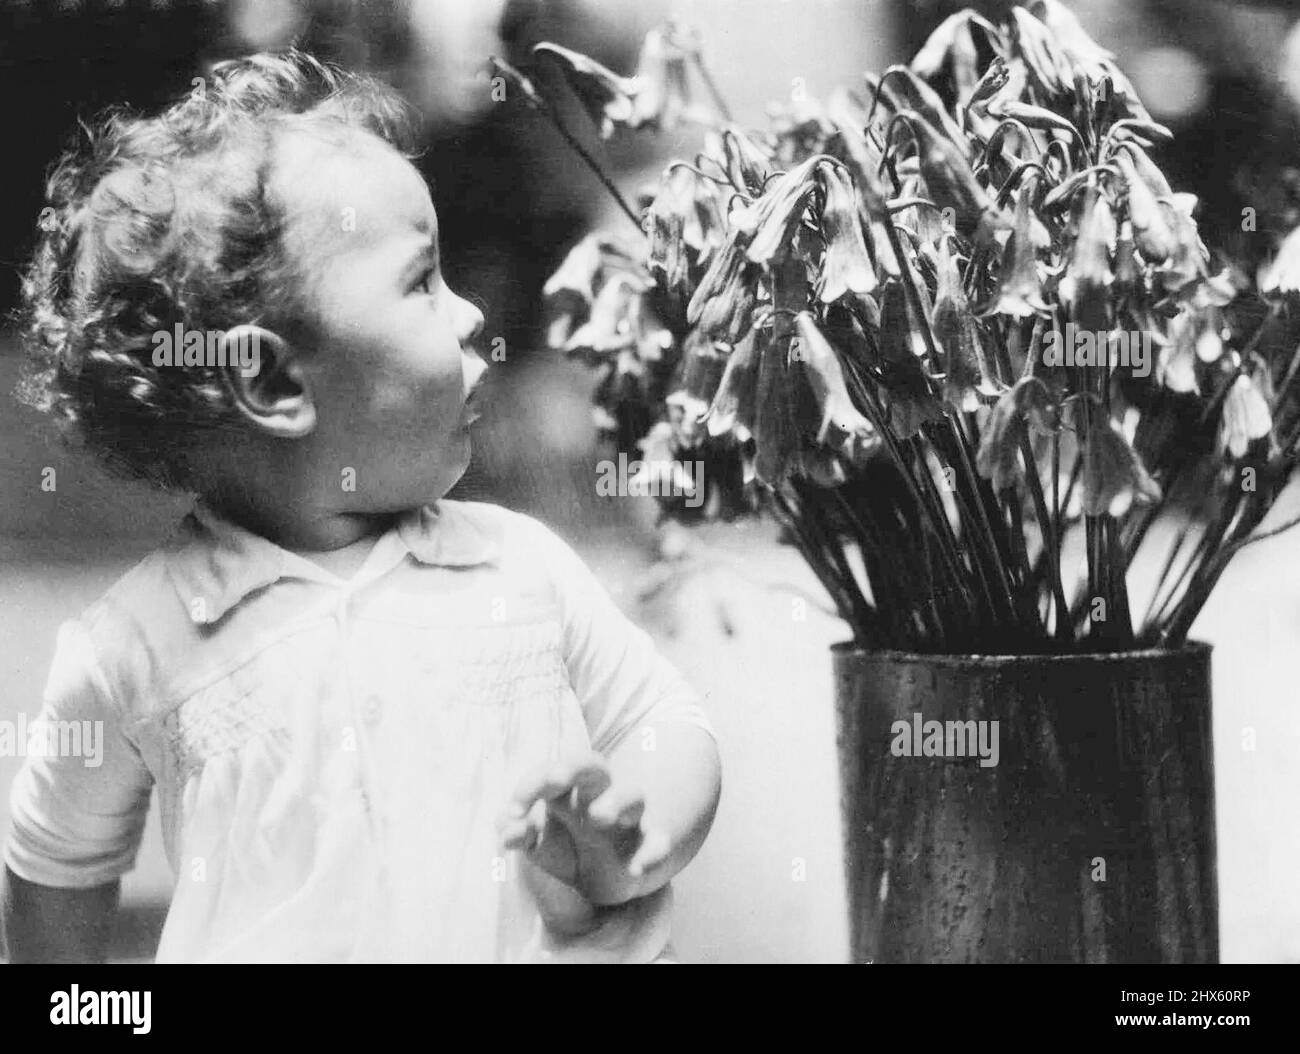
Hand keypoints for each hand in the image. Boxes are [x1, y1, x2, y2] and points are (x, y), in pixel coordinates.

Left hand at [498, 753, 671, 910]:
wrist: (610, 876)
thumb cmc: (569, 845)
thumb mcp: (539, 841)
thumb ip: (521, 833)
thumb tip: (507, 831)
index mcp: (571, 789)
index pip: (551, 773)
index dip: (531, 786)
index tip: (514, 811)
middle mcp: (601, 795)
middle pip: (593, 765)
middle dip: (574, 767)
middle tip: (555, 779)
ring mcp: (628, 819)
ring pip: (632, 796)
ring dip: (617, 802)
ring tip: (599, 816)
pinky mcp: (648, 846)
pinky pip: (658, 842)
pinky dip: (653, 852)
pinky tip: (638, 868)